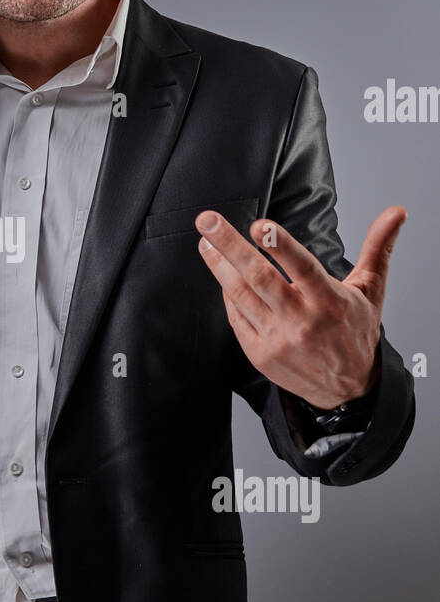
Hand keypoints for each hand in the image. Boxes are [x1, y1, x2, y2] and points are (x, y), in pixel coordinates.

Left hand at [195, 204, 407, 408]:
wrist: (346, 389)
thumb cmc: (355, 333)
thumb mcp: (371, 290)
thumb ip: (378, 248)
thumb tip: (395, 212)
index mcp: (330, 302)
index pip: (303, 269)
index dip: (281, 247)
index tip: (260, 226)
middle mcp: (302, 321)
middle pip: (260, 278)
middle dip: (230, 246)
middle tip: (208, 221)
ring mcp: (278, 339)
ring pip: (241, 296)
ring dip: (219, 266)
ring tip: (206, 242)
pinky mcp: (260, 354)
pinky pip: (236, 318)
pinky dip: (227, 295)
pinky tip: (221, 274)